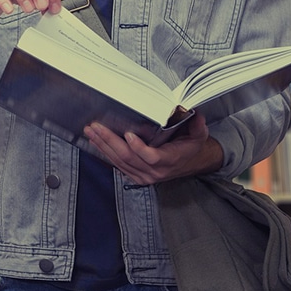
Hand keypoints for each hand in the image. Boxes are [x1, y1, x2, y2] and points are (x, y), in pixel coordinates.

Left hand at [83, 113, 223, 184]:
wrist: (190, 162)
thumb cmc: (191, 147)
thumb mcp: (199, 135)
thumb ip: (198, 125)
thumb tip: (196, 114)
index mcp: (170, 160)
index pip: (151, 157)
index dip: (139, 147)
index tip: (128, 134)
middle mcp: (155, 171)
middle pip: (128, 158)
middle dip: (110, 141)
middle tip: (97, 127)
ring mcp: (144, 176)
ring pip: (120, 162)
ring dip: (103, 146)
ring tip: (91, 132)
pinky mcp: (136, 176)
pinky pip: (118, 166)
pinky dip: (106, 153)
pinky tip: (96, 142)